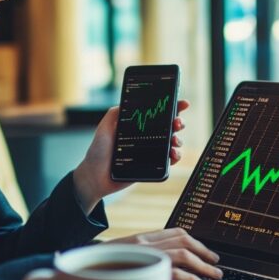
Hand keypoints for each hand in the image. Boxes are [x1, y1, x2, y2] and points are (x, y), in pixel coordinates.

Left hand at [72, 100, 188, 212]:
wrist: (95, 176)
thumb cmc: (97, 152)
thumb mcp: (103, 129)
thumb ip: (114, 114)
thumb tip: (126, 102)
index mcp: (137, 126)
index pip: (157, 113)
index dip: (172, 107)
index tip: (183, 103)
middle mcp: (146, 137)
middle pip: (169, 127)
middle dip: (178, 122)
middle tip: (177, 123)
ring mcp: (150, 152)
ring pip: (172, 143)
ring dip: (178, 140)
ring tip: (174, 141)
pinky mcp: (152, 167)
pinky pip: (169, 161)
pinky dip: (175, 157)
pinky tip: (173, 155)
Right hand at [106, 228, 220, 279]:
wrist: (80, 267)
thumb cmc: (101, 266)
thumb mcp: (124, 256)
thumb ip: (144, 255)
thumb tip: (166, 266)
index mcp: (143, 237)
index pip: (176, 232)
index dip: (196, 242)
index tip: (206, 251)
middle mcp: (145, 242)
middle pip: (184, 240)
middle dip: (204, 252)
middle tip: (216, 263)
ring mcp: (144, 254)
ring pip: (183, 254)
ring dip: (203, 266)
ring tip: (214, 275)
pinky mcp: (143, 268)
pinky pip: (174, 272)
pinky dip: (190, 278)